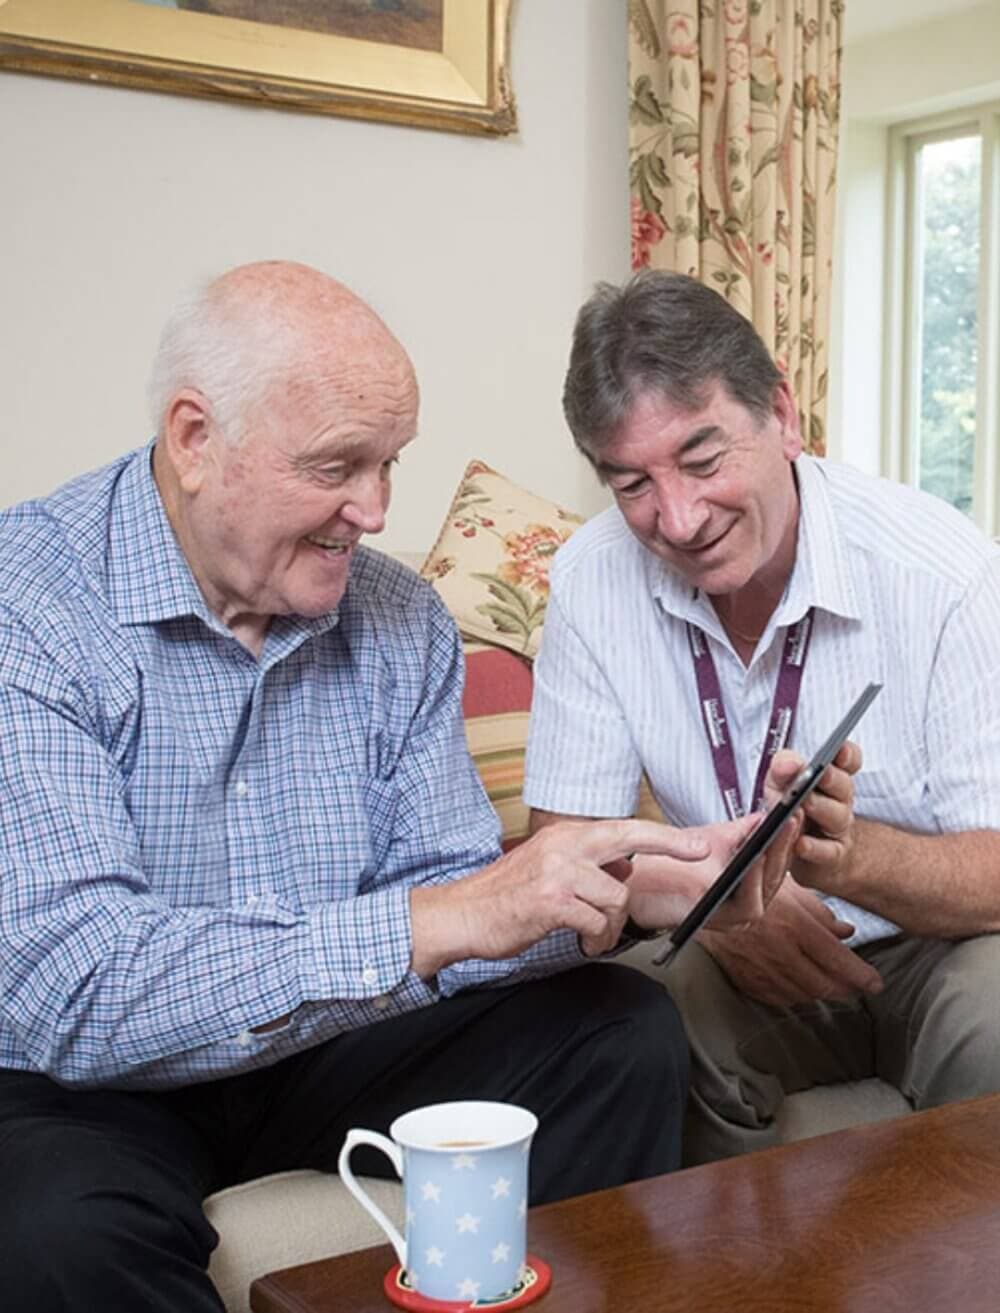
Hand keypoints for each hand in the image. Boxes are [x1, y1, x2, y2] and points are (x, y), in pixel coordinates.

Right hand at [409, 819, 711, 976]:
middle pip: (631, 840)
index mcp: (566, 835)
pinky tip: (584, 942)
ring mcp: (558, 872)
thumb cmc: (507, 897)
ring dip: (614, 925)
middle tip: (700, 856)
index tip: (699, 843)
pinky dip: (598, 940)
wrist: (463, 914)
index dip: (666, 835)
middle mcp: (564, 845)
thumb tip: (624, 868)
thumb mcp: (549, 868)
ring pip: (618, 897)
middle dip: (672, 845)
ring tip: (595, 935)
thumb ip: (586, 865)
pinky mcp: (552, 901)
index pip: (625, 828)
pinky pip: (598, 923)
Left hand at [625, 755, 802, 933]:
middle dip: (786, 843)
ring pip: (767, 890)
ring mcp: (737, 917)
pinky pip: (748, 903)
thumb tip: (771, 812)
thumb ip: (745, 829)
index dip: (789, 836)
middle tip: (793, 818)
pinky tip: (755, 855)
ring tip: (780, 831)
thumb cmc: (670, 864)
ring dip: (774, 859)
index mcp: (750, 886)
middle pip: (777, 874)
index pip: (777, 860)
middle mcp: (748, 905)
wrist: (636, 885)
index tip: (797, 811)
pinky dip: (753, 878)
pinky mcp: (721, 922)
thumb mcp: (716, 839)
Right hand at [699, 876, 883, 1005]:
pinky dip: (796, 995)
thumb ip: (821, 913)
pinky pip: (779, 998)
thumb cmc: (746, 887)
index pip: (838, 961)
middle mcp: (780, 953)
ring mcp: (763, 970)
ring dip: (822, 992)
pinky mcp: (748, 980)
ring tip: (833, 986)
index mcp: (794, 927)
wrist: (703, 901)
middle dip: (846, 989)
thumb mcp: (788, 889)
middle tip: (858, 987)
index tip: (875, 983)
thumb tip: (846, 932)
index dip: (861, 976)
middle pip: (824, 985)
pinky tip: (801, 987)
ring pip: (804, 994)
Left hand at [775, 741, 860, 893]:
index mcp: (831, 778)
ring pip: (837, 816)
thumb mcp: (780, 784)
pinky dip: (814, 847)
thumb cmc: (793, 812)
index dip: (847, 754)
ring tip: (803, 803)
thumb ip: (783, 768)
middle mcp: (840, 801)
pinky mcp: (832, 856)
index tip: (838, 748)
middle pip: (843, 786)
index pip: (848, 761)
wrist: (805, 856)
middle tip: (820, 773)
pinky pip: (827, 851)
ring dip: (821, 808)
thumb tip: (789, 763)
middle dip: (832, 778)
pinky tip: (801, 843)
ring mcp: (838, 829)